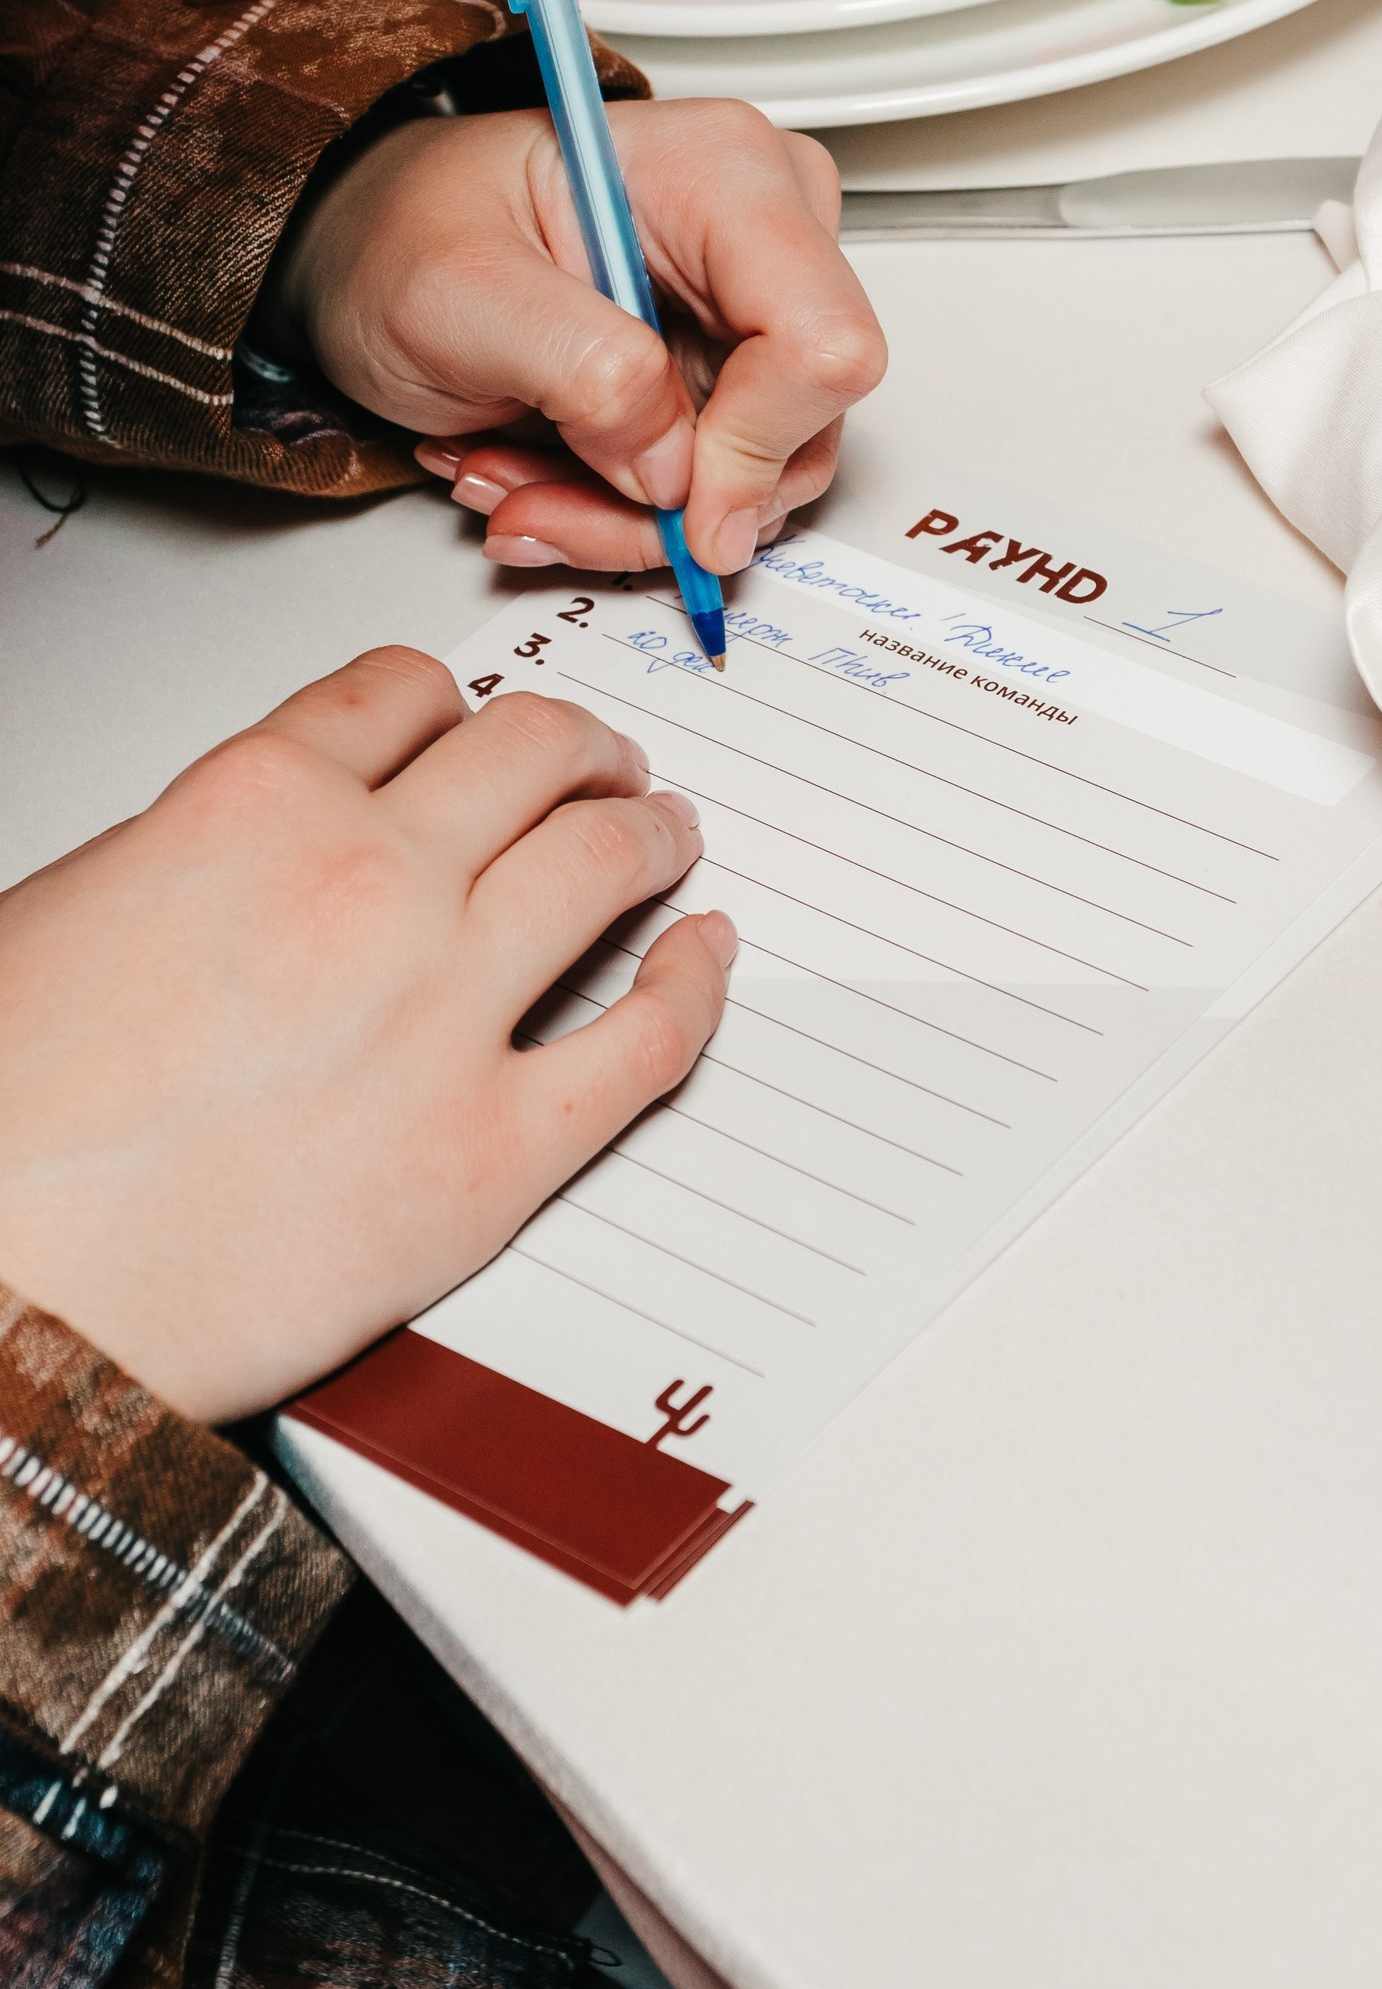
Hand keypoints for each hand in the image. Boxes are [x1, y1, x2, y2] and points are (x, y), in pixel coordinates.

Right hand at [0, 650, 733, 1423]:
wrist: (8, 1294)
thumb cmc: (13, 1126)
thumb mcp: (73, 909)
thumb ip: (201, 855)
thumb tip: (272, 859)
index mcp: (252, 805)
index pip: (399, 694)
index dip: (453, 704)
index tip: (474, 726)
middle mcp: (367, 884)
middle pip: (528, 753)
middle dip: (581, 748)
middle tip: (603, 766)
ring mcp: (446, 1012)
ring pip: (602, 863)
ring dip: (651, 832)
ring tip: (666, 836)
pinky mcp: (494, 1151)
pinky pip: (646, 1043)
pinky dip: (695, 984)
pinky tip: (705, 955)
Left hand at [266, 99, 887, 576]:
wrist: (367, 254)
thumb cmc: (403, 231)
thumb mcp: (457, 292)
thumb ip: (580, 370)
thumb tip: (673, 465)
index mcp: (724, 174)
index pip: (823, 341)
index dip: (756, 447)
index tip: (673, 506)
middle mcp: (764, 244)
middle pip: (797, 432)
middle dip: (661, 503)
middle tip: (534, 502)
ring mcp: (751, 325)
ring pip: (756, 488)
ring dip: (620, 519)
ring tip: (510, 481)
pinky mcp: (725, 393)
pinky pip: (712, 500)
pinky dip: (614, 516)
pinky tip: (536, 478)